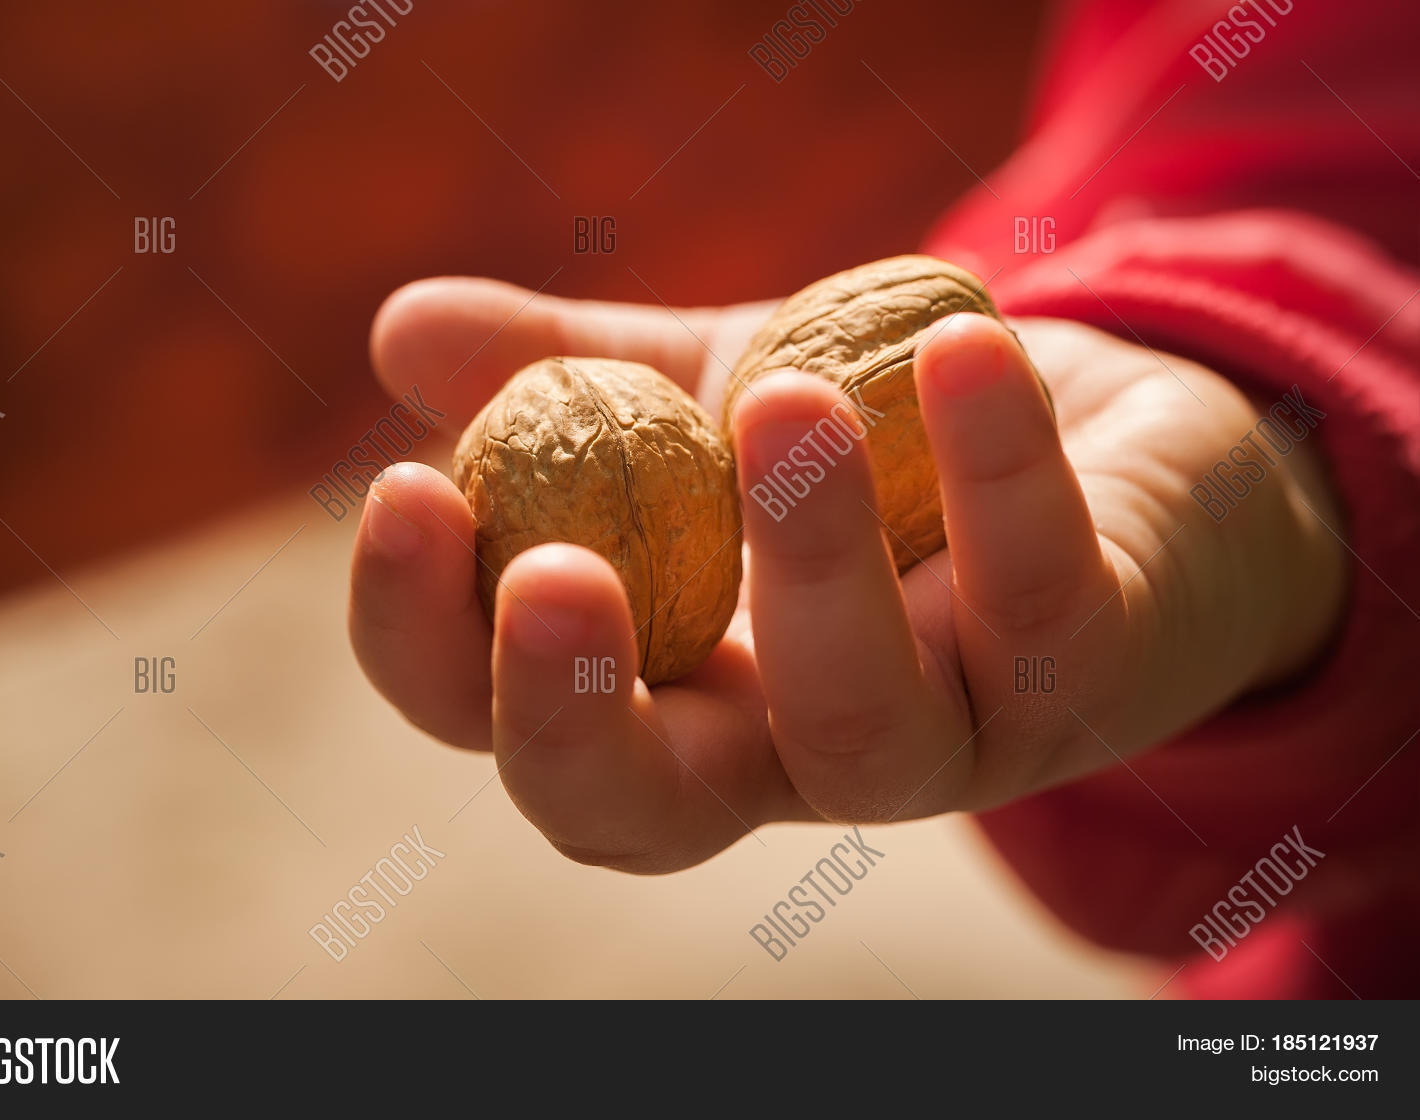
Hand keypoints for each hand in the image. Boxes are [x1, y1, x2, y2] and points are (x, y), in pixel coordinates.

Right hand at [350, 276, 1346, 870]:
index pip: (507, 720)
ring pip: (857, 730)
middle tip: (550, 575)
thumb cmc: (880, 448)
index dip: (433, 643)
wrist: (1112, 448)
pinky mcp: (1090, 675)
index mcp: (674, 688)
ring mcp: (948, 736)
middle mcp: (789, 749)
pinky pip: (1044, 597)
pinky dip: (1001, 470)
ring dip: (807, 565)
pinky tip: (963, 348)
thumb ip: (573, 370)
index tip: (407, 496)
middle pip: (647, 809)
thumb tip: (400, 334)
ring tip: (782, 402)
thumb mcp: (711, 391)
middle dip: (573, 711)